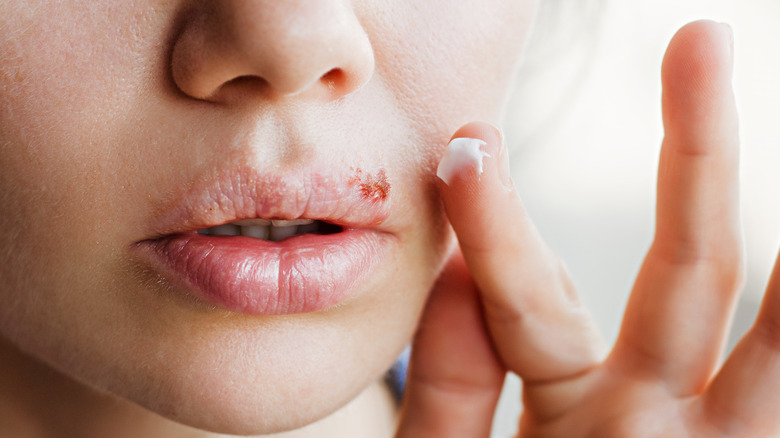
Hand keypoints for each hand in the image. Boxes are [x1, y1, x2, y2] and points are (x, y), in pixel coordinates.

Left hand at [396, 20, 779, 436]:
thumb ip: (450, 391)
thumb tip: (458, 276)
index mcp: (566, 398)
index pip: (528, 294)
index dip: (494, 221)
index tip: (467, 144)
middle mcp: (640, 404)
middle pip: (678, 264)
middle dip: (693, 148)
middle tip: (698, 36)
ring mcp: (690, 435)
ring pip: (730, 298)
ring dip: (761, 209)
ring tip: (750, 80)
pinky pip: (776, 380)